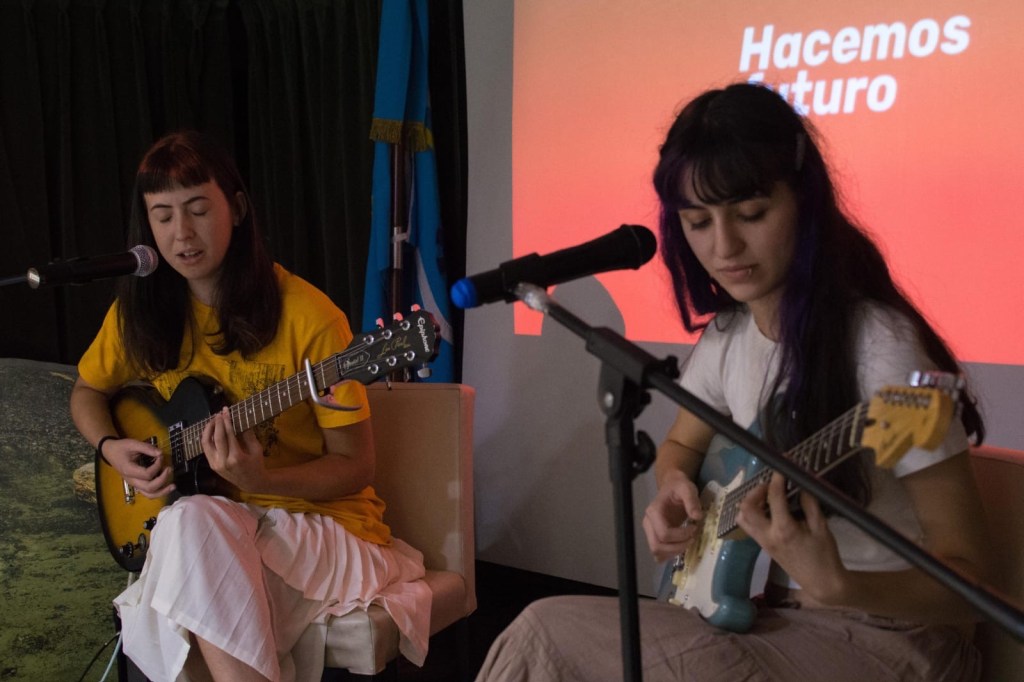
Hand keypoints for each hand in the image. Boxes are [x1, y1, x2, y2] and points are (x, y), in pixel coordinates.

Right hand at [103, 437, 173, 498]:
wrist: (110, 452)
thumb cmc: (121, 448)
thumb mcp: (132, 444)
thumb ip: (147, 448)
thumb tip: (161, 453)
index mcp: (129, 470)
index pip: (147, 474)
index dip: (158, 466)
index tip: (161, 456)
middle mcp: (132, 480)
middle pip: (149, 488)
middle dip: (163, 480)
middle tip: (170, 469)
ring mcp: (134, 484)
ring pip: (149, 495)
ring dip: (162, 491)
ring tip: (173, 486)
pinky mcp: (137, 484)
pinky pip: (148, 493)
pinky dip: (158, 491)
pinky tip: (167, 487)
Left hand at [200, 407, 266, 492]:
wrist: (251, 483)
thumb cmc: (256, 465)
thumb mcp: (256, 449)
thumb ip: (248, 435)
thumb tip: (240, 419)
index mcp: (236, 457)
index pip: (229, 434)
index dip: (227, 421)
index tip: (226, 410)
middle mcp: (223, 461)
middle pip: (216, 437)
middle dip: (218, 422)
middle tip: (220, 413)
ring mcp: (216, 464)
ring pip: (206, 443)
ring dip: (209, 429)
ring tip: (214, 420)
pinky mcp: (212, 465)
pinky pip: (206, 449)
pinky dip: (207, 437)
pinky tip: (212, 430)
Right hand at [643, 469, 703, 561]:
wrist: (672, 486)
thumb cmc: (679, 487)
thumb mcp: (687, 488)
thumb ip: (691, 501)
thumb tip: (697, 517)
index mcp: (654, 512)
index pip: (663, 533)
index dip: (681, 536)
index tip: (694, 528)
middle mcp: (648, 523)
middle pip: (657, 546)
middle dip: (677, 547)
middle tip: (692, 539)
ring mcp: (650, 531)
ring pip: (657, 552)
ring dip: (674, 552)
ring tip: (688, 542)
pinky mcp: (655, 536)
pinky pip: (659, 553)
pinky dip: (671, 554)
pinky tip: (682, 545)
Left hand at [737, 472, 847, 603]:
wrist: (822, 583)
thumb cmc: (825, 556)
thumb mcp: (821, 527)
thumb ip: (810, 504)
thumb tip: (802, 485)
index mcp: (784, 529)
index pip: (774, 497)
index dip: (776, 479)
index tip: (782, 468)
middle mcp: (767, 535)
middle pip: (747, 507)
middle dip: (755, 490)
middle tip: (769, 484)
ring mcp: (762, 542)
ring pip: (743, 518)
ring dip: (749, 502)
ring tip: (765, 495)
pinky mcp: (763, 547)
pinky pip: (748, 527)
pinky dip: (751, 514)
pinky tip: (766, 509)